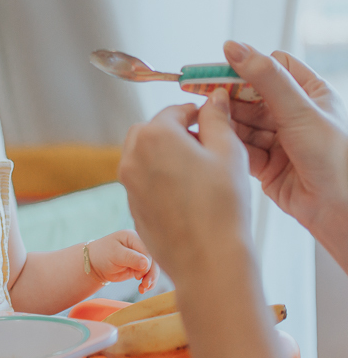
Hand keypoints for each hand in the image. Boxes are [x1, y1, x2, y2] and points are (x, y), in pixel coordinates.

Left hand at [86, 229, 159, 293]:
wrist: (95, 264)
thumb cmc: (102, 254)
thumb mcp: (115, 254)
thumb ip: (130, 258)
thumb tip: (146, 264)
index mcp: (133, 237)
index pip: (147, 250)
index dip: (146, 264)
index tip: (138, 275)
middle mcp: (139, 245)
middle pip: (153, 259)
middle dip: (151, 273)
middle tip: (145, 284)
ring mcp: (140, 256)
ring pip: (153, 268)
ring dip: (151, 279)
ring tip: (143, 288)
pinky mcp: (140, 266)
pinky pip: (149, 274)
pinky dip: (148, 282)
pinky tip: (142, 289)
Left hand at [118, 90, 252, 283]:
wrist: (207, 260)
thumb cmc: (223, 205)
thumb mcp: (228, 152)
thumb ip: (217, 119)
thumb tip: (213, 97)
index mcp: (154, 135)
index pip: (175, 111)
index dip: (197, 114)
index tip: (213, 123)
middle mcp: (133, 155)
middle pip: (152, 130)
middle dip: (176, 132)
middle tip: (206, 146)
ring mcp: (128, 182)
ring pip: (144, 155)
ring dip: (166, 154)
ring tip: (199, 171)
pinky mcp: (130, 204)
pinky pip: (143, 180)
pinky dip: (160, 178)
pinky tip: (187, 194)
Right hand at [224, 41, 347, 237]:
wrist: (341, 209)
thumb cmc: (336, 158)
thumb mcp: (298, 109)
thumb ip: (265, 78)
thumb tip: (235, 48)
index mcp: (311, 93)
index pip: (272, 68)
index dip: (244, 67)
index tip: (216, 69)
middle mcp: (295, 115)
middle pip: (250, 96)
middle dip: (228, 97)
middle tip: (198, 94)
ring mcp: (280, 140)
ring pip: (243, 123)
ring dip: (226, 121)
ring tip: (206, 121)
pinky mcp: (267, 165)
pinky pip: (241, 148)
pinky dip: (228, 144)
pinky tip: (215, 141)